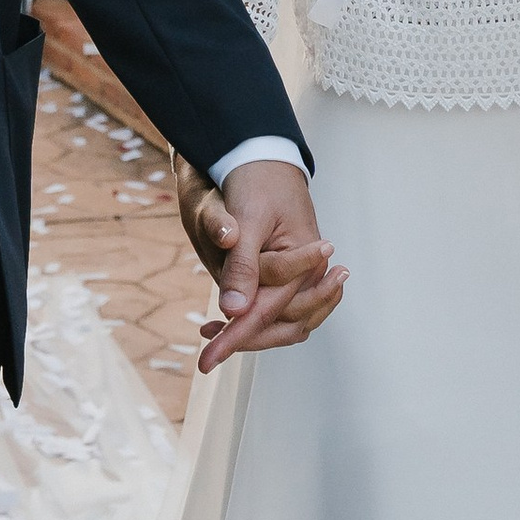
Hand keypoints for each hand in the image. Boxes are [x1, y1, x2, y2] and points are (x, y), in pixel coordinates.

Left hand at [174, 156, 344, 370]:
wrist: (265, 159)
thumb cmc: (257, 183)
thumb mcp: (246, 219)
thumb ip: (242, 264)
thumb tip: (232, 310)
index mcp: (307, 260)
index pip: (269, 310)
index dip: (236, 337)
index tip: (207, 361)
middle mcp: (312, 273)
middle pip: (284, 325)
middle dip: (246, 339)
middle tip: (207, 351)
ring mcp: (305, 275)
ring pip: (285, 323)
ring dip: (252, 333)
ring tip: (211, 333)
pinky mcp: (293, 275)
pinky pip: (281, 309)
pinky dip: (257, 319)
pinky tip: (225, 318)